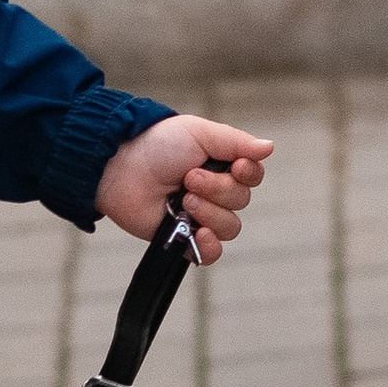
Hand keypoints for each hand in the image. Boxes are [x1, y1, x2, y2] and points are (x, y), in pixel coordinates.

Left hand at [98, 113, 272, 264]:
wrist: (118, 166)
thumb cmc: (156, 144)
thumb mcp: (199, 133)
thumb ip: (235, 142)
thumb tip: (269, 147)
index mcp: (220, 164)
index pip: (252, 176)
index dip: (248, 174)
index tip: (236, 167)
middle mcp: (213, 191)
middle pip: (241, 201)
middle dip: (217, 190)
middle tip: (188, 178)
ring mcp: (199, 215)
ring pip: (230, 227)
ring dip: (209, 212)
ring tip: (183, 199)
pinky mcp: (183, 238)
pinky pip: (211, 253)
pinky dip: (210, 246)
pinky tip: (199, 233)